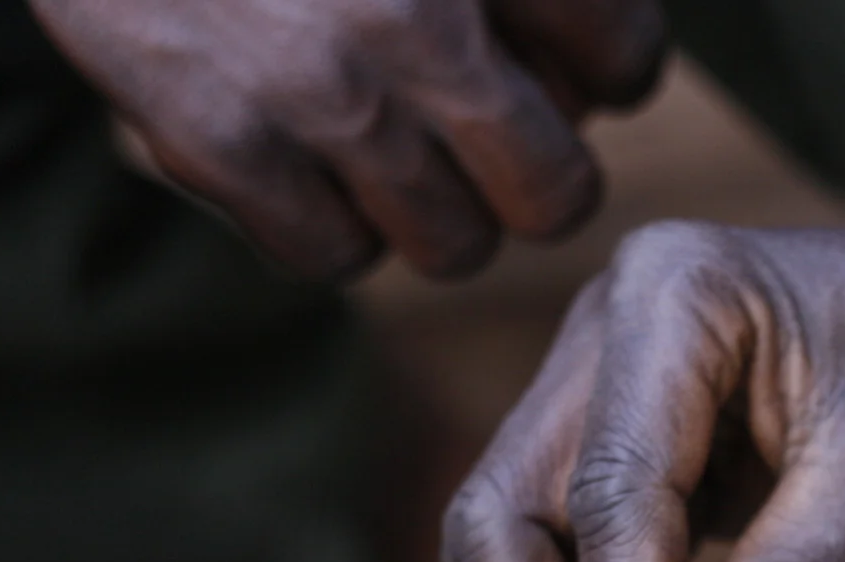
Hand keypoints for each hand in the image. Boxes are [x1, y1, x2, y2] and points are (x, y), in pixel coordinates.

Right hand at [32, 0, 666, 278]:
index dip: (607, 71)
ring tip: (384, 141)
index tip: (570, 66)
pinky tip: (302, 154)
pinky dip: (327, 221)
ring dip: (432, 208)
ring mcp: (320, 93)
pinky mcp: (219, 142)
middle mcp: (418, 20)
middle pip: (554, 195)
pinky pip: (333, 255)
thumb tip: (596, 77)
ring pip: (451, 245)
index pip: (625, 60)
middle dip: (531, 174)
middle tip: (492, 136)